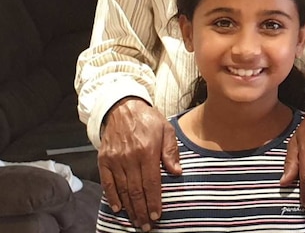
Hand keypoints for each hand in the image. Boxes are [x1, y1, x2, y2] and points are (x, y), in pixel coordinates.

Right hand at [98, 98, 181, 230]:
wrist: (122, 107)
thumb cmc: (148, 119)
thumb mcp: (166, 130)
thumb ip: (171, 152)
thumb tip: (177, 172)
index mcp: (147, 151)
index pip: (151, 182)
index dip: (154, 201)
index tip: (157, 215)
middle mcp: (130, 157)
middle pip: (136, 190)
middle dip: (142, 211)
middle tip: (147, 226)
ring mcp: (115, 159)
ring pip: (123, 190)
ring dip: (130, 208)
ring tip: (136, 221)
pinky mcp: (104, 160)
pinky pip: (108, 183)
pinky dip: (112, 197)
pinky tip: (118, 208)